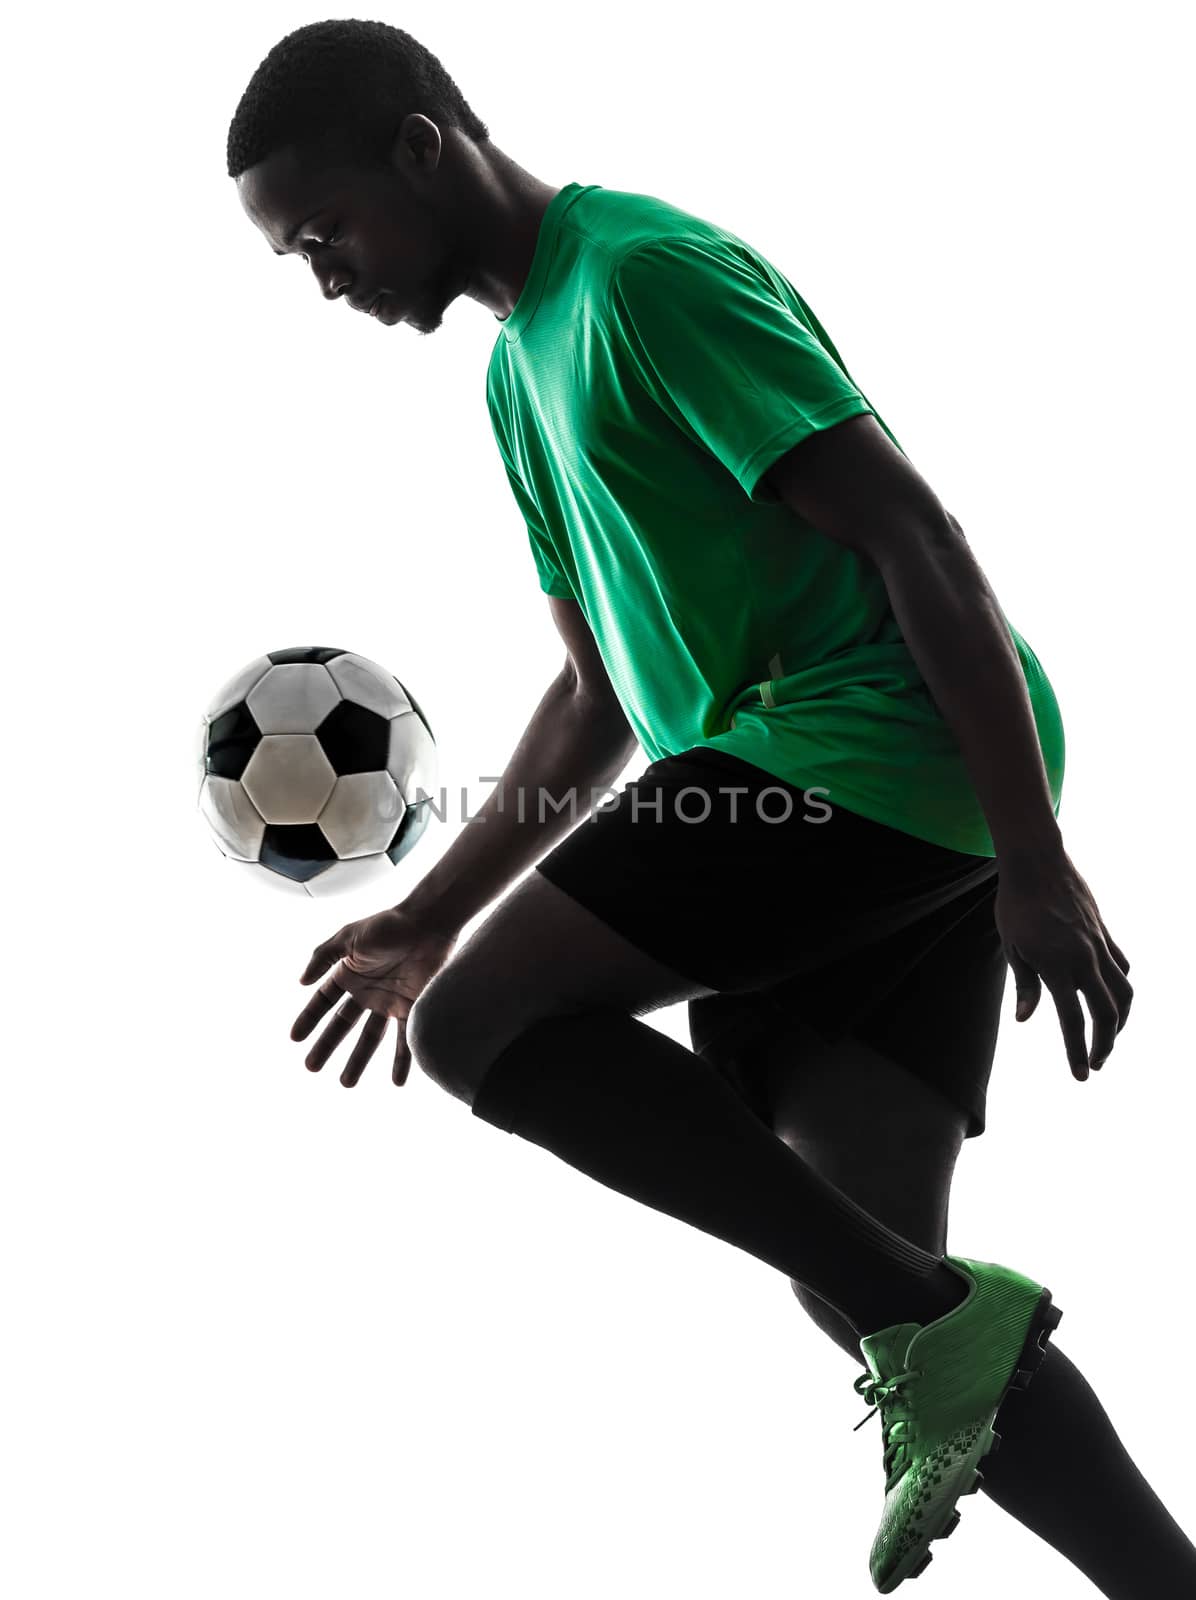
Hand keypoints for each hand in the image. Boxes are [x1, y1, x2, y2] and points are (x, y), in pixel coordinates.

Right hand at [289, 904, 459, 1087]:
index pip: (323, 1001)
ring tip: (346, 1083)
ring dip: (358, 1060)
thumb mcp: (350, 937)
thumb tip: (300, 982)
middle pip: (343, 1024)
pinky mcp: (413, 1008)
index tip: (295, 1039)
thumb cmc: (389, 925)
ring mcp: (389, 1001)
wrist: (429, 923)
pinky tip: (397, 1082)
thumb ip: (323, 956)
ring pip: (370, 1038)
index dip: (309, 1019)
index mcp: (349, 973)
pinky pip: (405, 1039)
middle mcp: (367, 991)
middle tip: (312, 1068)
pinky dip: (402, 1060)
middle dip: (327, 1046)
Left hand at [994, 853, 1133, 1080]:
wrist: (1036, 863)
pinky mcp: (1105, 933)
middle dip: (1104, 1045)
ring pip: (1124, 992)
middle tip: (1095, 1065)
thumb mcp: (1012, 948)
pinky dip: (1121, 987)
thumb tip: (1025, 1019)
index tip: (1080, 1076)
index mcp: (1057, 966)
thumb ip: (1024, 986)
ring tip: (1108, 1038)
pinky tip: (1110, 998)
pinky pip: (1121, 967)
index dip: (1076, 1051)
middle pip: (1107, 1013)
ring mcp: (1099, 945)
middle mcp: (1085, 958)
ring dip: (1120, 1021)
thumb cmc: (1015, 906)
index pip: (1072, 1020)